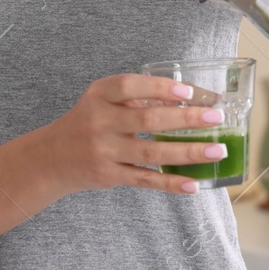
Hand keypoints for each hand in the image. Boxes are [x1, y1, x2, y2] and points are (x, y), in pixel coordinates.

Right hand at [33, 75, 228, 196]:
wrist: (52, 157)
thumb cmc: (88, 122)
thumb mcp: (102, 100)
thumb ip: (136, 96)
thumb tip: (190, 100)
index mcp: (99, 95)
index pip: (130, 86)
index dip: (160, 88)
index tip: (188, 91)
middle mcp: (99, 122)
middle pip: (147, 120)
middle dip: (186, 119)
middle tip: (215, 118)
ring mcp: (104, 151)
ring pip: (151, 153)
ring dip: (187, 152)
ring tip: (216, 150)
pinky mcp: (108, 175)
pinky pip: (144, 180)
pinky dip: (170, 183)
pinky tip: (193, 183)